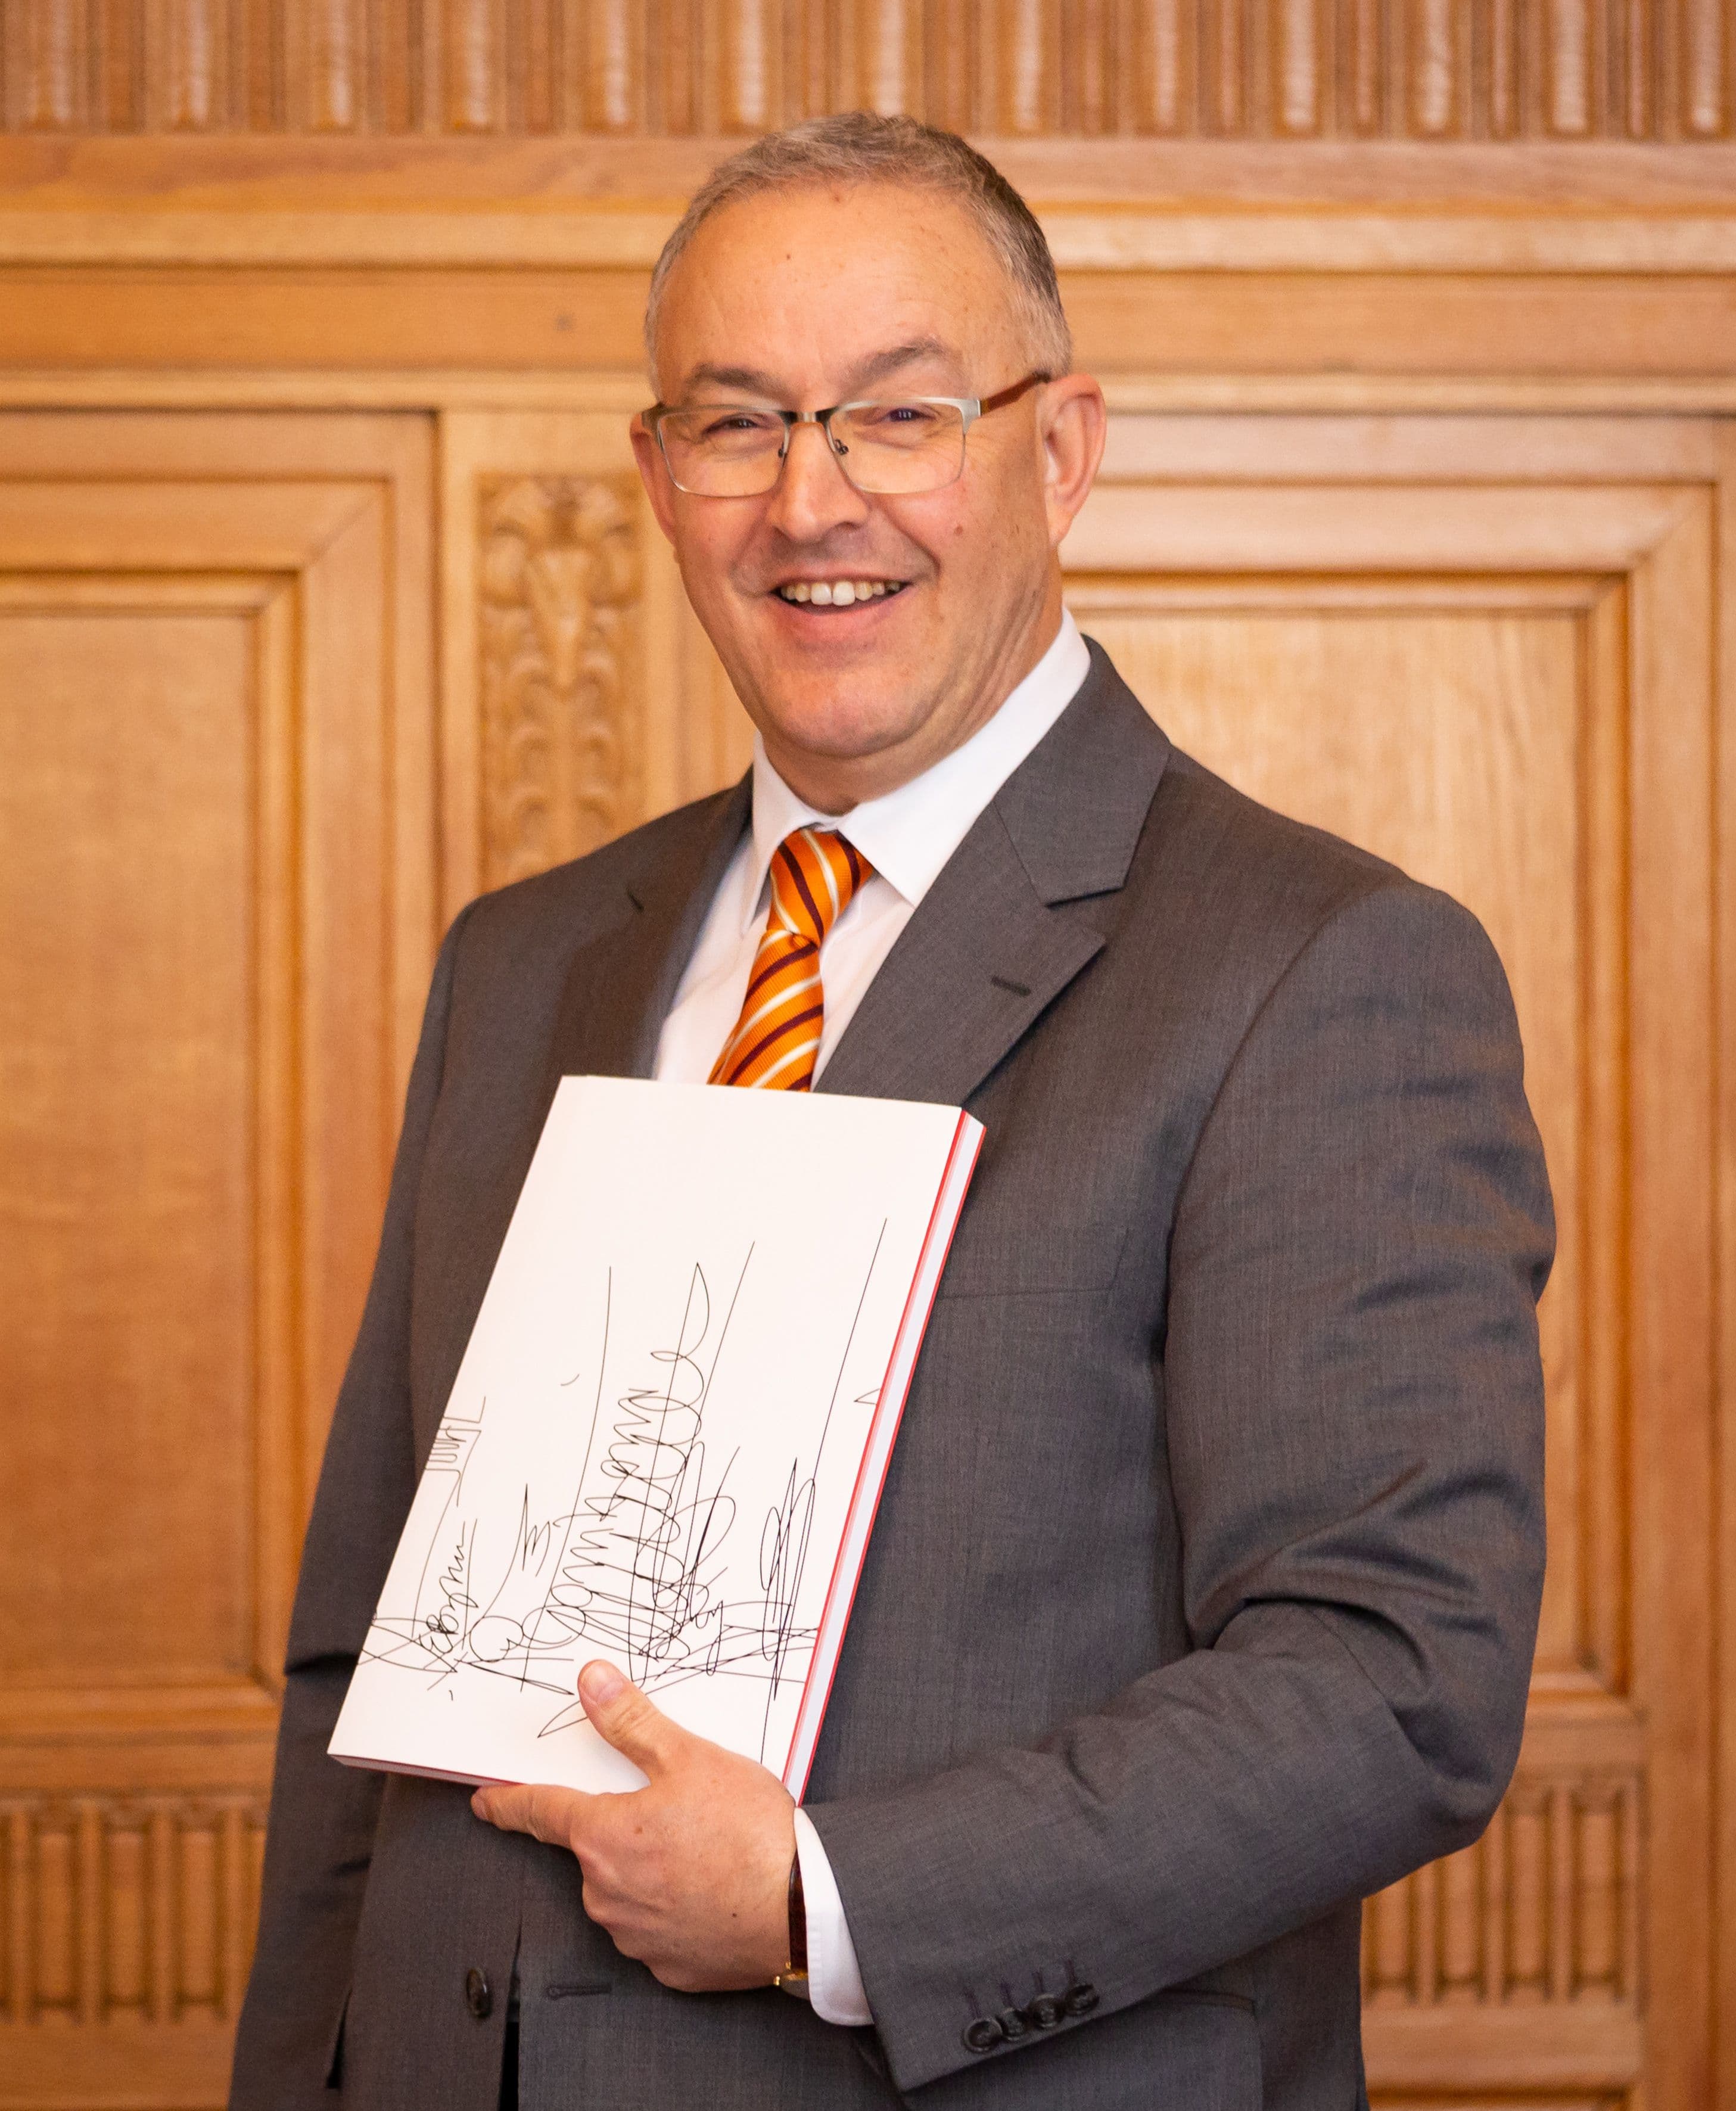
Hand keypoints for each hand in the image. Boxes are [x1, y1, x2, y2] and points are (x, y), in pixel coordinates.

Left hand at [470, 1661, 796, 1991]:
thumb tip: (590, 1682)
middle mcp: (606, 1894)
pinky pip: (657, 1929)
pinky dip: (675, 1908)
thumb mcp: (689, 1758)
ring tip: (707, 1849)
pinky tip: (713, 1889)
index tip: (485, 1802)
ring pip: (627, 1890)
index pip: (540, 1812)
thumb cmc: (748, 1833)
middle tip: (676, 1812)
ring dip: (651, 1870)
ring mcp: (635, 1936)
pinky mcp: (668, 1967)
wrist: (802, 1907)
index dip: (509, 1804)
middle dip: (623, 1829)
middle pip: (596, 1850)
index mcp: (603, 1839)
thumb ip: (632, 1722)